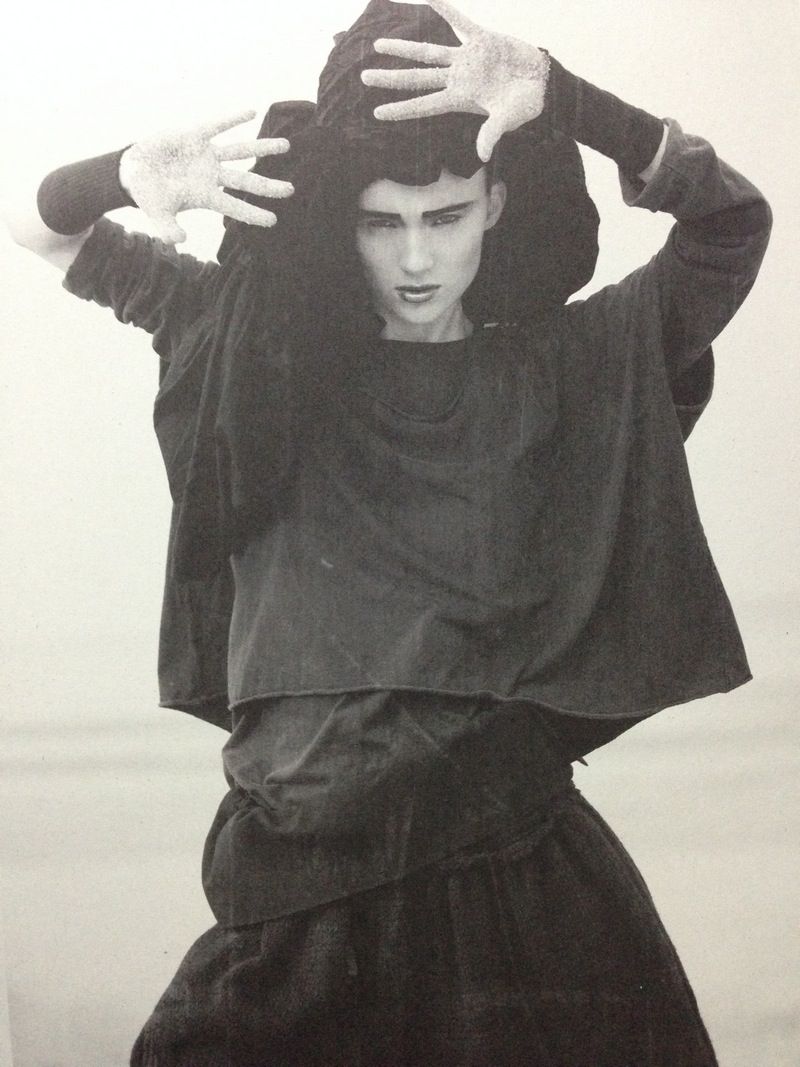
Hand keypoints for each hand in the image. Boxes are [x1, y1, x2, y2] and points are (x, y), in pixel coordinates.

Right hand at [119, 110, 293, 243]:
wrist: (134, 172)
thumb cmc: (149, 196)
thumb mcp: (157, 215)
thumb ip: (168, 229)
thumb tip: (179, 241)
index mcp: (206, 196)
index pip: (235, 207)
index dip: (253, 214)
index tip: (273, 221)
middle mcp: (212, 176)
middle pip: (247, 181)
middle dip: (268, 186)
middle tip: (292, 190)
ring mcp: (206, 156)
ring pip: (241, 151)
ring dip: (263, 148)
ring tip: (287, 146)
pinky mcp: (194, 136)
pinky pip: (217, 125)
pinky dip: (233, 119)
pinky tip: (251, 112)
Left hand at [361, 0, 549, 162]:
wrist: (544, 82)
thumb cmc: (527, 105)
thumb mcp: (508, 120)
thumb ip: (491, 133)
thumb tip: (481, 154)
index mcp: (460, 99)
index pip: (423, 105)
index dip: (401, 109)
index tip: (377, 112)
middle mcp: (457, 79)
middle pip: (416, 78)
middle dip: (390, 78)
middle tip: (363, 77)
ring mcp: (466, 59)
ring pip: (428, 52)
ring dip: (403, 49)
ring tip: (378, 45)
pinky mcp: (481, 40)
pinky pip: (459, 21)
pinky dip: (445, 9)